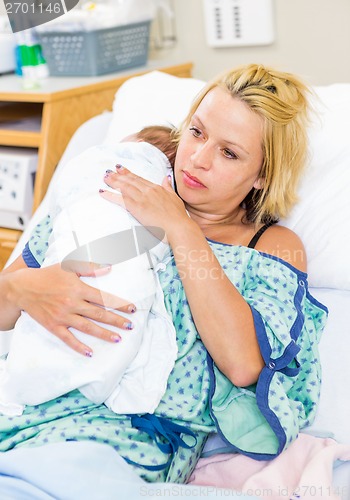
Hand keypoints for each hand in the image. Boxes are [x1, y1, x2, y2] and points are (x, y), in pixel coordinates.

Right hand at [13, 263, 136, 356]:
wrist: (23, 288)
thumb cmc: (48, 275)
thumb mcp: (68, 266)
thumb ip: (89, 267)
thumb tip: (109, 267)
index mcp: (78, 288)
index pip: (103, 298)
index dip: (119, 304)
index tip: (132, 309)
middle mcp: (72, 303)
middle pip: (99, 314)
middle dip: (116, 320)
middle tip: (130, 326)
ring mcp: (63, 316)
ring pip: (87, 327)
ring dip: (104, 334)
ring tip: (118, 339)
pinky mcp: (54, 326)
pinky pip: (68, 339)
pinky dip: (79, 346)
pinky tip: (90, 353)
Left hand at [99, 166, 187, 239]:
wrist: (178, 226)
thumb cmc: (178, 216)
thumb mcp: (174, 197)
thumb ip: (168, 186)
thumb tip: (166, 177)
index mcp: (156, 188)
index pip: (139, 179)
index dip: (129, 173)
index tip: (121, 169)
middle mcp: (148, 190)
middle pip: (130, 180)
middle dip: (118, 175)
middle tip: (108, 171)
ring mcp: (142, 198)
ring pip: (124, 187)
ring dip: (113, 181)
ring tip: (105, 178)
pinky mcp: (137, 207)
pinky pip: (120, 199)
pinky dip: (110, 195)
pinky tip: (102, 192)